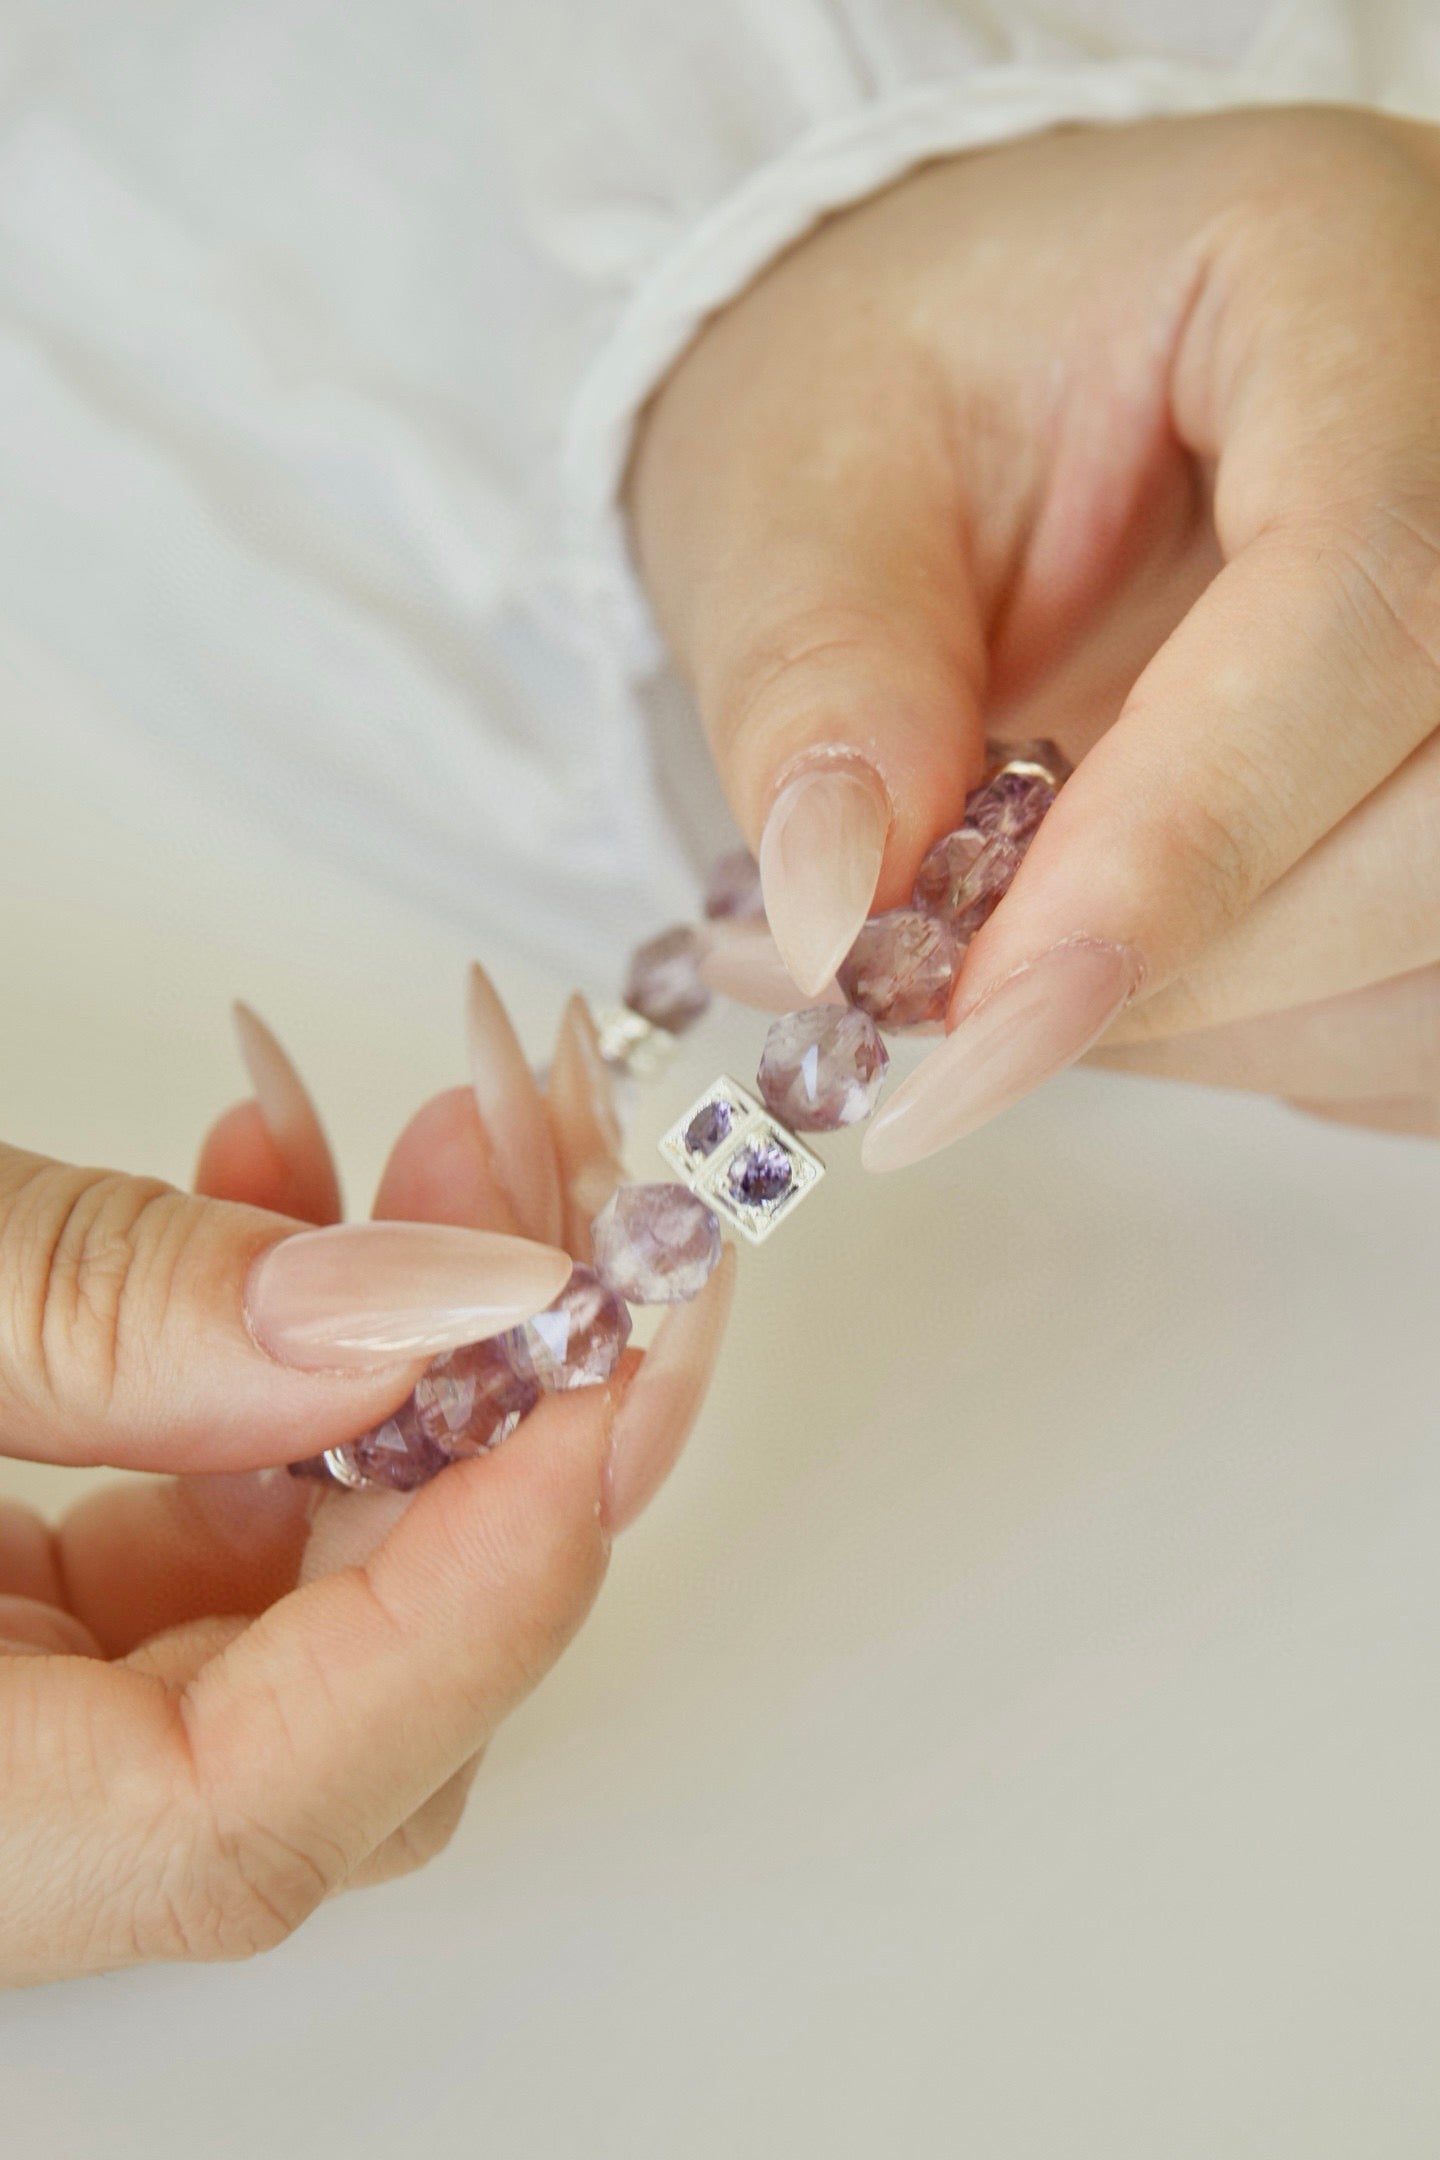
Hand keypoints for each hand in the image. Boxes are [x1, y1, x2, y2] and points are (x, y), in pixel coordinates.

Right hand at [0, 972, 732, 1986]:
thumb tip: (419, 1309)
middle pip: (335, 1693)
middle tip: (573, 1199)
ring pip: (297, 1579)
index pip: (253, 1814)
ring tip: (448, 1134)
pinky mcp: (12, 1606)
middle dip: (494, 1416)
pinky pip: (203, 1512)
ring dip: (403, 1345)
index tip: (599, 1376)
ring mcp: (17, 1709)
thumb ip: (102, 1318)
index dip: (473, 1602)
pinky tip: (282, 1181)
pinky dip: (268, 1352)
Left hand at [630, 108, 1439, 1156]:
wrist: (941, 405)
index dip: (1183, 846)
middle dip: (1202, 961)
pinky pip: (1439, 984)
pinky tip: (1146, 967)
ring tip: (1022, 969)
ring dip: (1237, 1016)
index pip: (1362, 588)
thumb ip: (817, 686)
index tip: (988, 1020)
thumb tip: (841, 919)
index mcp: (1336, 276)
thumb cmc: (878, 398)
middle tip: (966, 1006)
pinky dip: (1290, 1031)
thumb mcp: (789, 495)